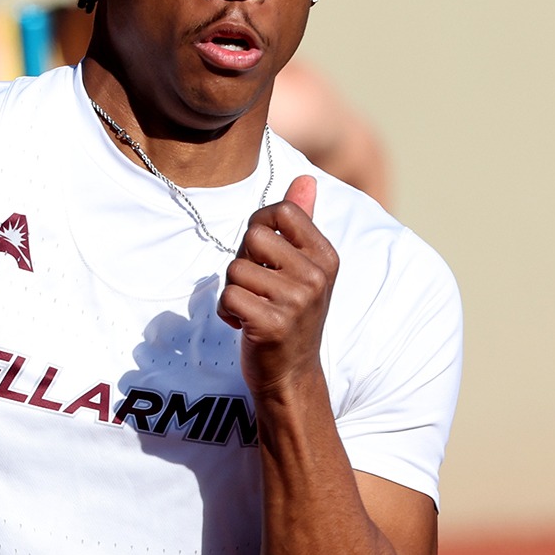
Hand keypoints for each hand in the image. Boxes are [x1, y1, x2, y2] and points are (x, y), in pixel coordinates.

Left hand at [219, 175, 338, 396]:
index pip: (281, 212)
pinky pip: (228, 296)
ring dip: (235, 291)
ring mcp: (296, 301)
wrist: (292, 376)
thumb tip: (304, 177)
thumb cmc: (291, 314)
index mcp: (326, 256)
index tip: (264, 256)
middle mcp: (316, 276)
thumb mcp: (303, 267)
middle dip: (244, 261)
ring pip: (235, 268)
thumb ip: (302, 222)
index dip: (259, 228)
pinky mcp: (272, 324)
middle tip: (260, 289)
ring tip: (255, 309)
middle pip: (253, 237)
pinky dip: (227, 312)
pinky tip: (246, 325)